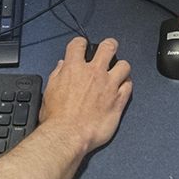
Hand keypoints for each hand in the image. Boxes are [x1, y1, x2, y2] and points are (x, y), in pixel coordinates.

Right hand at [39, 37, 133, 155]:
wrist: (68, 135)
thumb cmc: (57, 118)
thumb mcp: (49, 91)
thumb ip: (57, 75)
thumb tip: (61, 67)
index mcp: (74, 68)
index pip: (79, 44)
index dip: (80, 43)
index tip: (82, 47)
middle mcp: (94, 73)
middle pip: (108, 47)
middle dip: (109, 46)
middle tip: (108, 50)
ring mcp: (109, 85)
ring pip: (124, 65)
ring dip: (121, 67)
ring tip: (118, 72)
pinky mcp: (119, 100)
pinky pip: (129, 86)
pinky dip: (126, 85)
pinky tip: (122, 88)